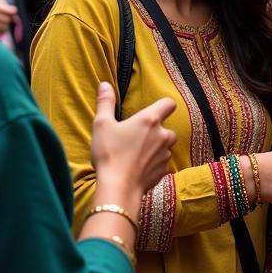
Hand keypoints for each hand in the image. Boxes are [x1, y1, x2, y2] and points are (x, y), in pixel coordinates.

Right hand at [0, 0, 17, 37]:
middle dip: (9, 19)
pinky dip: (1, 31)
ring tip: (1, 22)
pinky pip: (0, 33)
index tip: (13, 11)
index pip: (11, 11)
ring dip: (5, 26)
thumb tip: (14, 13)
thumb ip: (7, 5)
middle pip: (8, 20)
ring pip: (5, 28)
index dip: (13, 11)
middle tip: (5, 17)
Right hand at [90, 82, 176, 201]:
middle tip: (137, 137)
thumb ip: (105, 102)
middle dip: (157, 130)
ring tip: (137, 153)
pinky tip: (139, 167)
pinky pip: (163, 163)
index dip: (163, 105)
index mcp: (149, 120)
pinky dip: (155, 163)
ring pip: (166, 146)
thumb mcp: (101, 124)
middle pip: (167, 127)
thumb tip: (105, 84)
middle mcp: (162, 135)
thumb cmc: (109, 154)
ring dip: (157, 147)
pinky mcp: (164, 171)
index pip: (169, 104)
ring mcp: (165, 154)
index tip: (153, 111)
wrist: (117, 188)